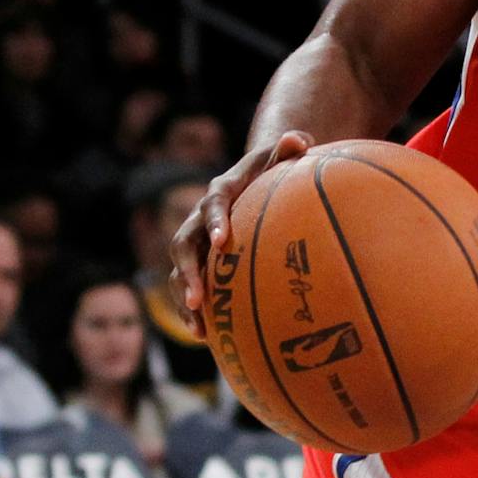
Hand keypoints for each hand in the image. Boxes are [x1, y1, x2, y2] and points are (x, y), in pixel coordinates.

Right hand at [168, 131, 315, 338]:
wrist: (255, 178)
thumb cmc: (274, 167)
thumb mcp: (283, 154)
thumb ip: (290, 146)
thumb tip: (298, 140)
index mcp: (222, 189)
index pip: (213, 202)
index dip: (215, 221)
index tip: (223, 242)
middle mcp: (201, 217)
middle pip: (183, 245)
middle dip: (188, 273)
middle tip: (198, 298)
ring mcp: (196, 240)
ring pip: (179, 271)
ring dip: (184, 298)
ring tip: (198, 327)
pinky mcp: (199, 261)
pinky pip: (189, 286)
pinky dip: (194, 310)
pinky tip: (206, 337)